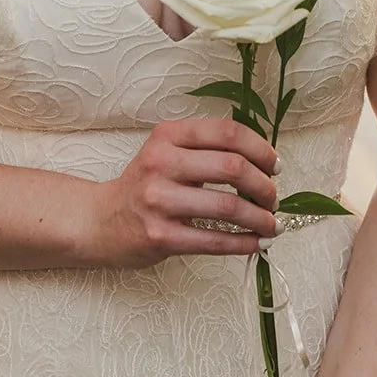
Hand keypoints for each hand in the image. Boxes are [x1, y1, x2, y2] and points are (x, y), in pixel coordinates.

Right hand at [92, 118, 278, 267]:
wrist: (101, 220)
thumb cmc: (145, 185)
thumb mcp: (167, 152)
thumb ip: (206, 147)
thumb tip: (263, 159)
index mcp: (168, 136)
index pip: (228, 132)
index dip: (261, 149)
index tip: (275, 166)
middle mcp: (161, 163)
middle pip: (233, 167)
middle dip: (264, 186)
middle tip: (273, 198)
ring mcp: (159, 201)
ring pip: (228, 206)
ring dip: (260, 218)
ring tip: (272, 224)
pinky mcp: (161, 236)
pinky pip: (215, 241)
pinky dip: (244, 243)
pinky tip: (258, 243)